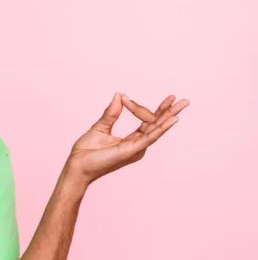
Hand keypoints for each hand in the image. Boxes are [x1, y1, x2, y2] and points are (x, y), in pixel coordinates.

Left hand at [66, 93, 188, 184]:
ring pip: (156, 130)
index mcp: (131, 140)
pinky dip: (161, 128)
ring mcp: (136, 148)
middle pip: (156, 125)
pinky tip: (171, 119)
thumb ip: (112, 113)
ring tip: (182, 105)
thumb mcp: (100, 127)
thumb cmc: (86, 151)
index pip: (146, 122)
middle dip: (169, 112)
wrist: (76, 164)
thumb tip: (119, 95)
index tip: (125, 97)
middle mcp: (137, 145)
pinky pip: (149, 137)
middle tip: (183, 100)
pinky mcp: (131, 151)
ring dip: (169, 116)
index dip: (141, 107)